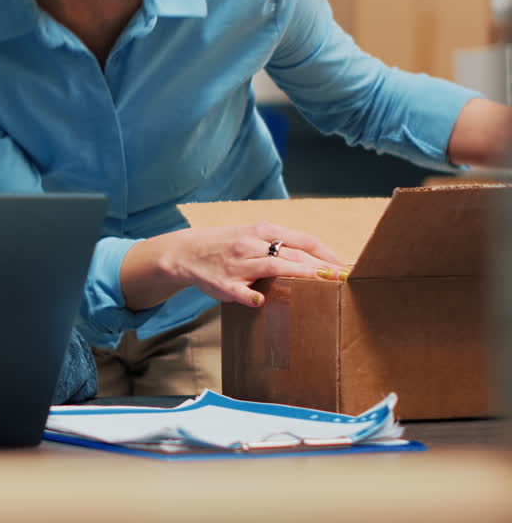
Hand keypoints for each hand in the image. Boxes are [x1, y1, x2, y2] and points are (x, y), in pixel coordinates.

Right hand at [121, 223, 349, 309]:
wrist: (185, 252)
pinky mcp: (224, 284)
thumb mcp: (252, 236)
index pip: (302, 241)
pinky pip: (240, 291)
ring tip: (323, 284)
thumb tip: (319, 259)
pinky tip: (262, 301)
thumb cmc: (227, 245)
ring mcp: (238, 265)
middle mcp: (252, 245)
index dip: (327, 253)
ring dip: (300, 275)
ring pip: (273, 268)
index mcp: (261, 231)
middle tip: (346, 279)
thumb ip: (281, 245)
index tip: (346, 267)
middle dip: (322, 267)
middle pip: (294, 255)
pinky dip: (250, 296)